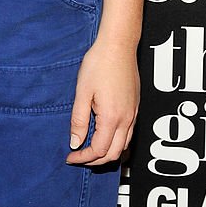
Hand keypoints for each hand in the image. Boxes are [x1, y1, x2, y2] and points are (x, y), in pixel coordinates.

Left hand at [66, 37, 138, 165]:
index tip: (70, 157)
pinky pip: (129, 134)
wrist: (118, 46)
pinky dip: (117, 143)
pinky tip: (104, 136)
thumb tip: (75, 143)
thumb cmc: (98, 65)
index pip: (99, 150)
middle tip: (78, 157)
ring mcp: (134, 114)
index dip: (83, 158)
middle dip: (95, 161)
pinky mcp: (135, 108)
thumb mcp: (82, 92)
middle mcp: (127, 120)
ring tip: (89, 150)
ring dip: (107, 153)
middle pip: (114, 154)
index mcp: (112, 118)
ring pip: (124, 146)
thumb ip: (79, 120)